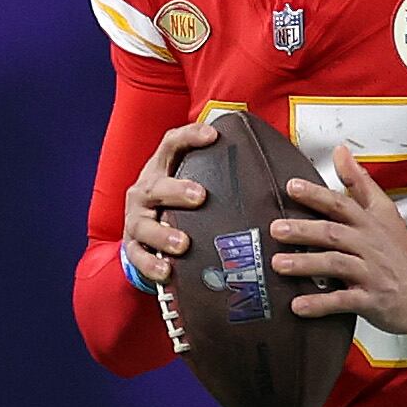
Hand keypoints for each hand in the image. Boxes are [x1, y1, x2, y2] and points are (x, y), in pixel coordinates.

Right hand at [120, 118, 220, 285]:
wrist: (143, 232)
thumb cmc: (177, 203)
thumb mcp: (191, 182)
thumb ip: (219, 174)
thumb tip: (272, 168)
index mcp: (161, 170)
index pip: (172, 145)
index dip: (190, 137)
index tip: (213, 134)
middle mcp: (145, 192)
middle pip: (157, 186)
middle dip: (177, 190)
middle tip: (200, 196)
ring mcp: (137, 220)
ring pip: (144, 225)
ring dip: (162, 234)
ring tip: (183, 243)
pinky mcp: (133, 246)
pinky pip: (138, 257)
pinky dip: (151, 265)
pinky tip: (167, 271)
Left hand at [271, 147, 406, 334]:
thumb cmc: (400, 251)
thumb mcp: (385, 211)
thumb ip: (359, 182)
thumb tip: (340, 152)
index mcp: (370, 223)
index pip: (342, 204)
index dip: (317, 195)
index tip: (292, 187)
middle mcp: (369, 245)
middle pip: (334, 233)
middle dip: (304, 230)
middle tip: (276, 229)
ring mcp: (371, 273)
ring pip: (337, 264)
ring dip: (307, 264)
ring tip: (279, 264)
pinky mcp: (372, 299)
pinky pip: (344, 301)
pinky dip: (321, 304)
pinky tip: (298, 306)